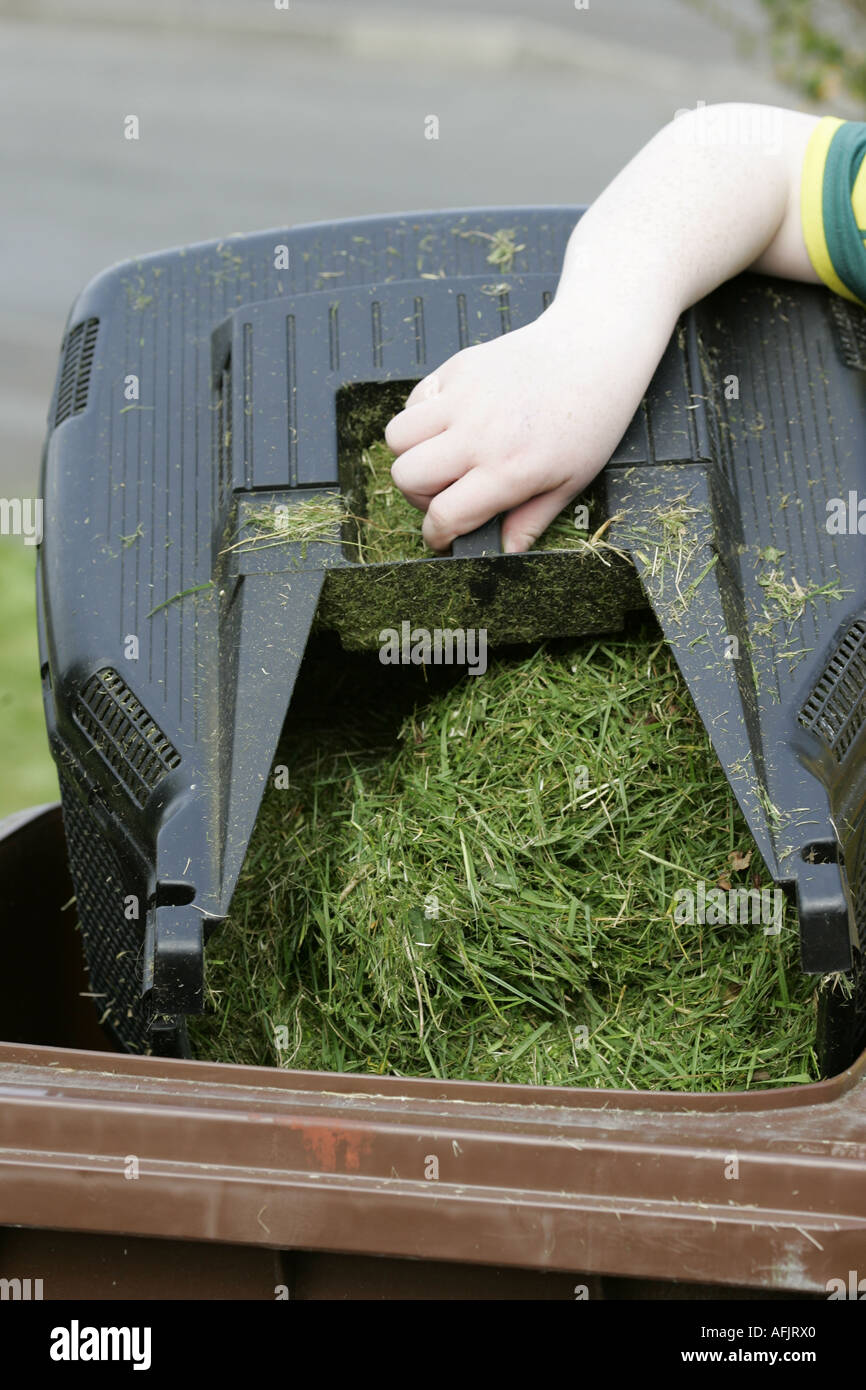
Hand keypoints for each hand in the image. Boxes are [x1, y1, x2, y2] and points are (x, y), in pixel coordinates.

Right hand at [384, 300, 665, 552]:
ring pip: (397, 437)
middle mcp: (478, 434)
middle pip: (406, 477)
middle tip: (446, 494)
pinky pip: (414, 401)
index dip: (436, 535)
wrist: (594, 351)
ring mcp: (463, 397)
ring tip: (443, 457)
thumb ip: (532, 520)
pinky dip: (421, 417)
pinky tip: (450, 423)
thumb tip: (506, 551)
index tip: (443, 536)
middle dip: (419, 496)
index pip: (444, 514)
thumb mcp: (571, 483)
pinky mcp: (458, 369)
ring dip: (411, 454)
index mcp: (508, 469)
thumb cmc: (590, 418)